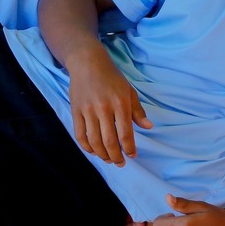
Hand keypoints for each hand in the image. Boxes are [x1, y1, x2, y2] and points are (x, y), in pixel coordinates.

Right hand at [68, 50, 152, 165]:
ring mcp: (88, 110)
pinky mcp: (76, 110)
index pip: (125, 133)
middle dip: (116, 156)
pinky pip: (80, 134)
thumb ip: (138, 111)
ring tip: (108, 159)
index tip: (132, 155)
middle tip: (120, 163)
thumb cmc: (112, 77)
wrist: (87, 62)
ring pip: (94, 141)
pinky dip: (87, 147)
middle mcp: (103, 108)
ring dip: (102, 155)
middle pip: (109, 141)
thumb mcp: (129, 90)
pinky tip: (93, 151)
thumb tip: (148, 127)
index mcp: (120, 103)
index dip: (129, 148)